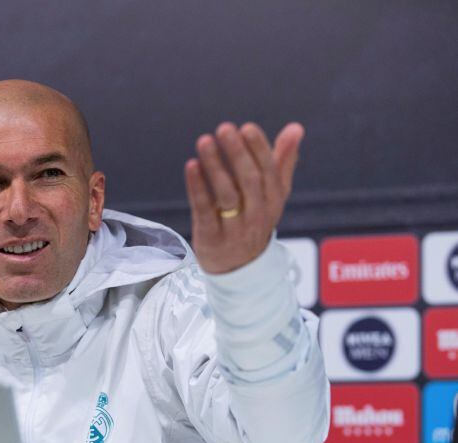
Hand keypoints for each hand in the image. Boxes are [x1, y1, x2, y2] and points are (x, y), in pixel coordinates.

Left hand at [184, 122, 303, 273]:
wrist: (239, 270)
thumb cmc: (253, 220)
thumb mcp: (272, 195)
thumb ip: (282, 161)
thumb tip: (296, 127)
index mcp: (273, 200)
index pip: (269, 172)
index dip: (259, 149)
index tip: (247, 127)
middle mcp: (257, 214)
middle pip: (249, 181)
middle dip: (237, 153)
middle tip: (225, 128)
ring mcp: (234, 228)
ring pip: (227, 195)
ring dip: (215, 166)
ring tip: (205, 140)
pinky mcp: (211, 237)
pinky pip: (204, 210)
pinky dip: (197, 187)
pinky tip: (191, 165)